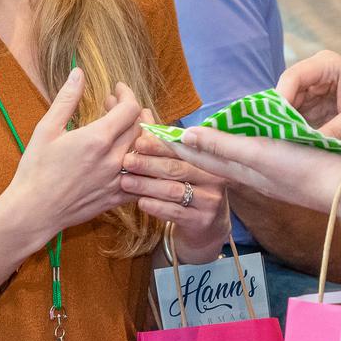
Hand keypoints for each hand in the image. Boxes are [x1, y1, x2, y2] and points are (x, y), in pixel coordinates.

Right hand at [0, 69, 143, 251]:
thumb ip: (67, 99)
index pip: (130, 108)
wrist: (34, 211)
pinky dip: (141, 163)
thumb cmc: (36, 169)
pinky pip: (143, 178)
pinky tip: (127, 155)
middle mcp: (114, 159)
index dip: (127, 94)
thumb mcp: (47, 129)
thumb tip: (78, 72)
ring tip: (125, 127)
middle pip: (140, 127)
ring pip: (145, 152)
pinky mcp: (117, 198)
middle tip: (114, 106)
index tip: (117, 89)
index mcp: (97, 138)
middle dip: (131, 110)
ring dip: (140, 135)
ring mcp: (118, 180)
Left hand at [119, 133, 228, 259]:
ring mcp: (210, 201)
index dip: (160, 145)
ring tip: (126, 182)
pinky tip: (141, 202)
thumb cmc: (190, 188)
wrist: (207, 226)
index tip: (138, 142)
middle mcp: (214, 178)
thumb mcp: (183, 166)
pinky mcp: (202, 221)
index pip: (183, 149)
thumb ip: (165, 143)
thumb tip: (141, 113)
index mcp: (209, 159)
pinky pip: (175, 212)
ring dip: (147, 186)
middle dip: (149, 164)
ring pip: (174, 190)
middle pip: (177, 168)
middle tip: (126, 161)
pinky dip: (156, 207)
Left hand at [166, 128, 340, 218]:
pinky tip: (229, 147)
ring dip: (200, 151)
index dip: (173, 144)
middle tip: (149, 140)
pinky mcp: (280, 174)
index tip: (148, 134)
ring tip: (178, 143)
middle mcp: (249, 173)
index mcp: (241, 168)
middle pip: (206, 159)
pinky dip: (227, 153)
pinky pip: (243, 162)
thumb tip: (187, 135)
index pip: (198, 155)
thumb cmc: (305, 170)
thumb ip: (224, 145)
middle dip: (178, 149)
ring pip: (223, 161)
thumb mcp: (261, 155)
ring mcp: (264, 175)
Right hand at [279, 50, 340, 144]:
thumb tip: (308, 145)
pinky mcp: (321, 117)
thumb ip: (334, 130)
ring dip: (287, 130)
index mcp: (326, 65)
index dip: (280, 99)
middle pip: (286, 97)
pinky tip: (294, 150)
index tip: (276, 123)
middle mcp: (316, 80)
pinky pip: (302, 127)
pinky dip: (298, 138)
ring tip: (282, 149)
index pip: (292, 78)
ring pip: (291, 114)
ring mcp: (317, 99)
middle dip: (280, 118)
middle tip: (275, 141)